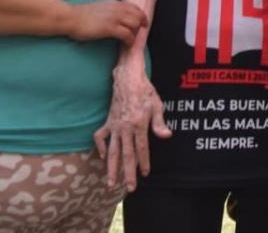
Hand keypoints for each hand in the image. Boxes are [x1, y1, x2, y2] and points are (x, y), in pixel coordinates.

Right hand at [67, 0, 146, 44]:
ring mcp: (114, 18)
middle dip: (141, 25)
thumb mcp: (100, 7)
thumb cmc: (81, 15)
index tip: (142, 24)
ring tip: (131, 40)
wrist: (70, 17)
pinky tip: (127, 44)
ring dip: (136, 34)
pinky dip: (130, 41)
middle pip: (138, 16)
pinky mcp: (109, 28)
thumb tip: (118, 17)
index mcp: (115, 3)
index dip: (141, 16)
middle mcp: (117, 9)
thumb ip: (111, 10)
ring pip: (135, 25)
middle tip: (137, 34)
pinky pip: (127, 34)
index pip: (135, 7)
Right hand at [94, 65, 171, 190]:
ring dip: (111, 168)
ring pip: (112, 151)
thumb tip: (167, 136)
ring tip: (111, 183)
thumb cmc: (145, 91)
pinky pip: (100, 138)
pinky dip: (100, 148)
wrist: (127, 79)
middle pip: (126, 155)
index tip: (145, 174)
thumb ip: (160, 123)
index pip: (141, 148)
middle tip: (129, 188)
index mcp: (139, 124)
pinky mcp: (107, 122)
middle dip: (127, 173)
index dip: (144, 162)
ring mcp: (114, 126)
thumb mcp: (157, 105)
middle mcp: (125, 128)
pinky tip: (103, 157)